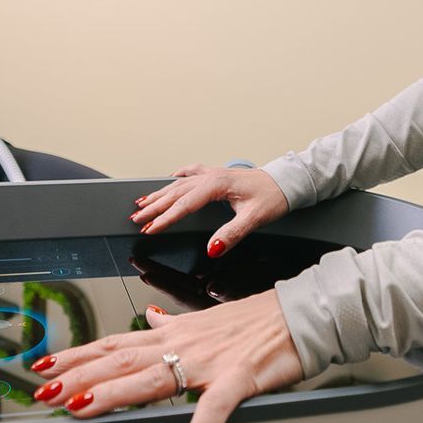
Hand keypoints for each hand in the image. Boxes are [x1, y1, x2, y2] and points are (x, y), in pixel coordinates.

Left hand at [28, 292, 303, 422]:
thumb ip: (174, 324)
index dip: (78, 356)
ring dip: (114, 394)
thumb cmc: (257, 320)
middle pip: (121, 361)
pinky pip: (215, 409)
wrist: (302, 312)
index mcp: (175, 335)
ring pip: (153, 377)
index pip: (116, 344)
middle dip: (79, 376)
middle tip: (44, 391)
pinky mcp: (239, 378)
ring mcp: (209, 361)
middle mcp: (184, 345)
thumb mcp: (207, 318)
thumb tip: (152, 318)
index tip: (45, 366)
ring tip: (82, 410)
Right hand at [130, 164, 290, 257]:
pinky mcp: (217, 175)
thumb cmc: (273, 197)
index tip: (149, 229)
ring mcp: (213, 174)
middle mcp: (211, 176)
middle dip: (154, 207)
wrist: (287, 181)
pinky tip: (169, 180)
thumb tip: (212, 248)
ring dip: (159, 194)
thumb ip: (232, 235)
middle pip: (175, 192)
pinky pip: (190, 175)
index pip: (184, 204)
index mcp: (217, 185)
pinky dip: (176, 179)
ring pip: (179, 183)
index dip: (164, 218)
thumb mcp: (254, 218)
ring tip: (141, 203)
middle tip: (136, 219)